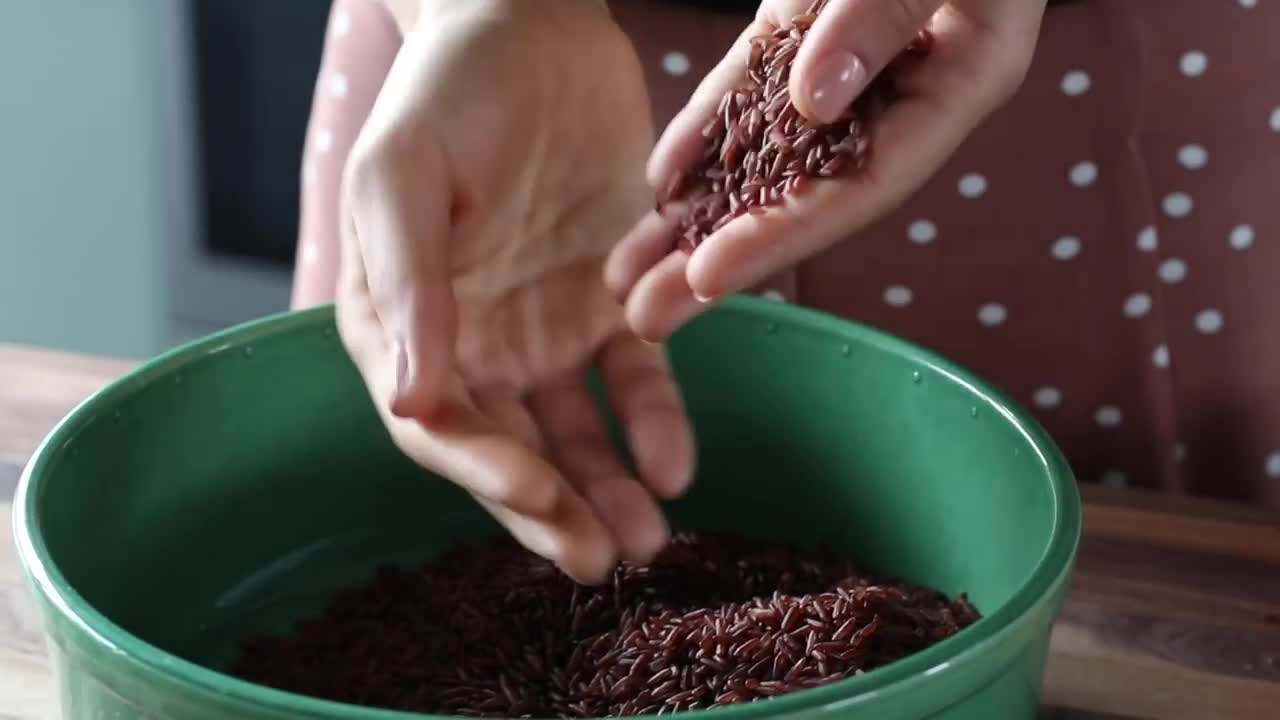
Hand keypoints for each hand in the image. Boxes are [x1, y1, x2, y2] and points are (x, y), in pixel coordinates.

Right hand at [337, 0, 694, 582]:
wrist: (530, 28)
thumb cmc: (445, 93)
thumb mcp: (402, 175)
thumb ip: (407, 281)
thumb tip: (409, 399)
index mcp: (402, 326)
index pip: (437, 424)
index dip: (485, 471)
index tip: (539, 499)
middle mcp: (474, 343)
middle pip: (511, 448)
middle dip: (555, 509)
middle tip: (602, 558)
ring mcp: (545, 329)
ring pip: (577, 431)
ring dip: (609, 486)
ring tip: (649, 537)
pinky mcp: (615, 303)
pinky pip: (638, 376)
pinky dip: (657, 419)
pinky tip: (676, 461)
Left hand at [606, 0, 1046, 340]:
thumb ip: (884, 15)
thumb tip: (813, 104)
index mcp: (960, 79)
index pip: (864, 183)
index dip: (784, 237)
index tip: (705, 279)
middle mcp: (904, 90)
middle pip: (805, 193)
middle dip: (719, 255)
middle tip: (641, 314)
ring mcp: (853, 63)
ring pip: (768, 153)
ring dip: (699, 212)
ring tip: (627, 269)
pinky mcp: (813, 29)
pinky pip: (754, 93)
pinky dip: (709, 134)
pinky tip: (660, 181)